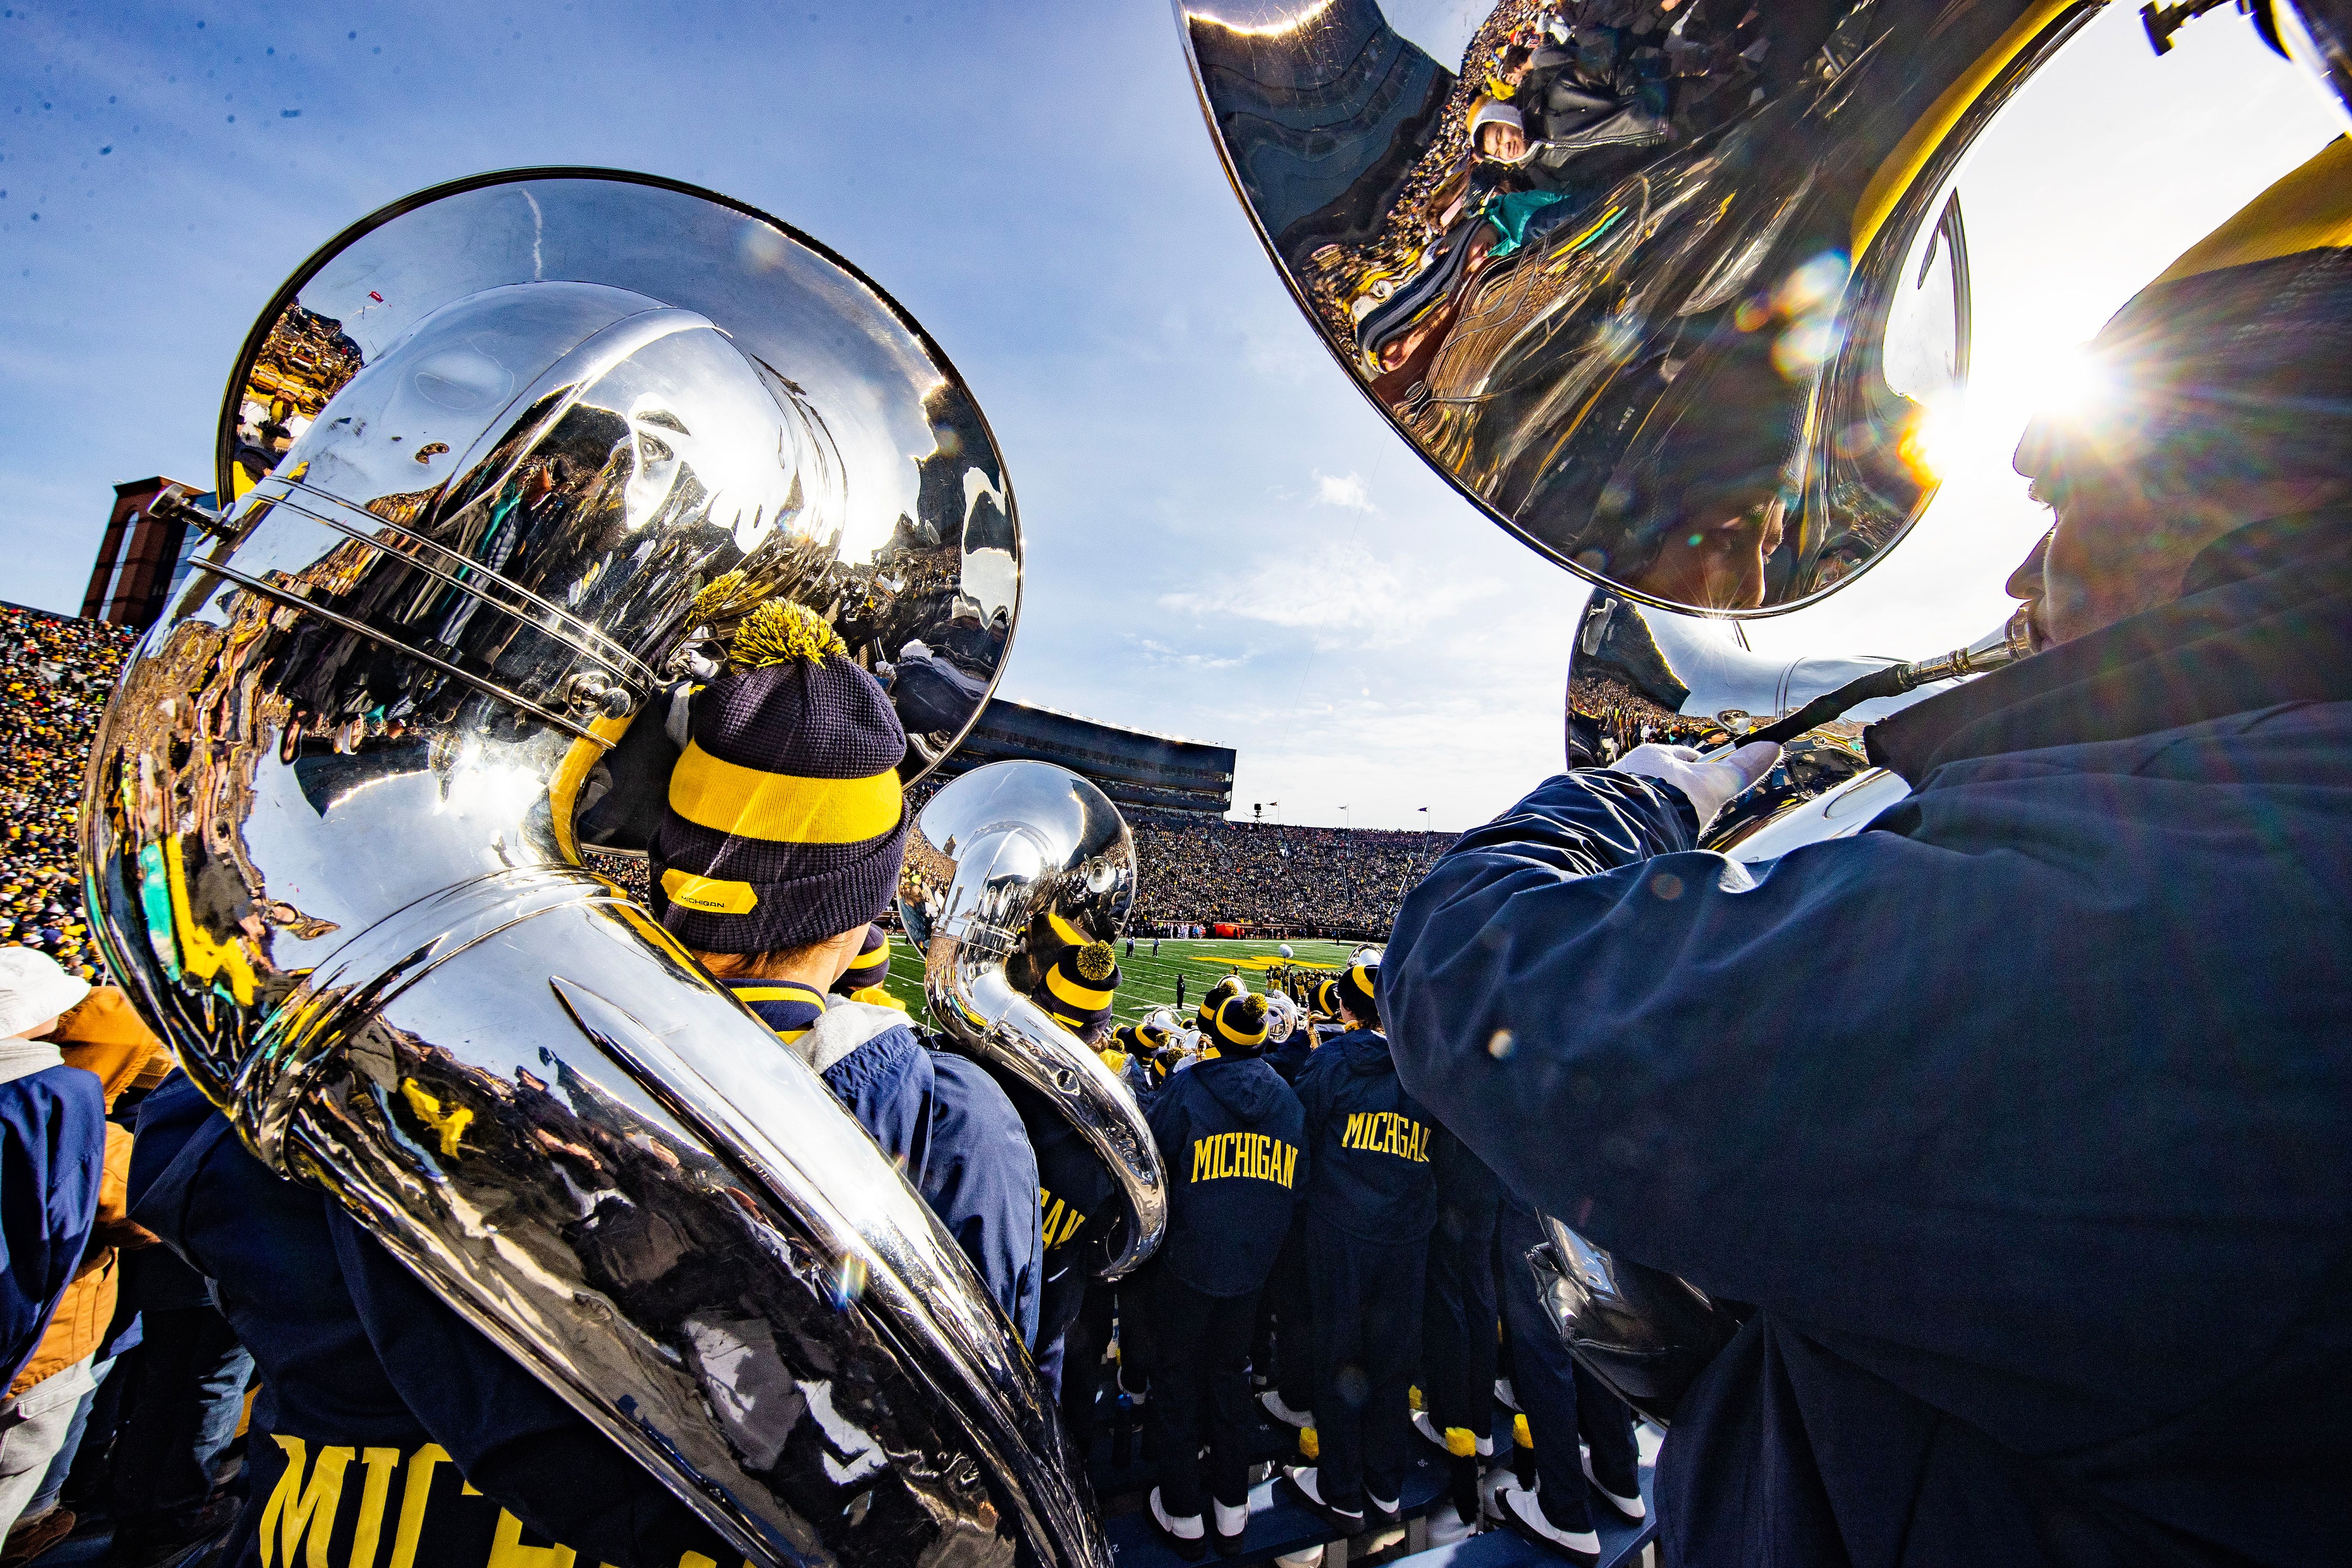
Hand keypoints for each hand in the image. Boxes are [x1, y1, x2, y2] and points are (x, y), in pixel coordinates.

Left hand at [1608, 741, 1780, 828]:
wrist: (1624, 829)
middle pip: (1659, 781)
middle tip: (1689, 815)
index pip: (1681, 759)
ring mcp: (1610, 794)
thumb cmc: (1668, 801)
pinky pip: (1624, 820)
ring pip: (1640, 801)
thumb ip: (1740, 770)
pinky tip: (1646, 842)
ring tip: (1667, 832)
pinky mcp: (1602, 819)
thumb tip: (1771, 747)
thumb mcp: (1711, 785)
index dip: (1698, 773)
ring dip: (1653, 813)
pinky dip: (1636, 829)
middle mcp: (1626, 770)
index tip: (1707, 788)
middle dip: (1674, 795)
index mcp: (1652, 756)